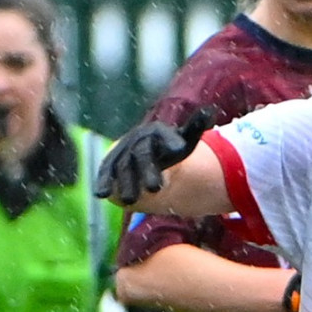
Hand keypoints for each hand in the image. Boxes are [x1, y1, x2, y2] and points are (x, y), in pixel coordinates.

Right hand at [96, 106, 216, 204]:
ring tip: (131, 201)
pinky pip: (106, 173)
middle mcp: (137, 140)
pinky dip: (104, 182)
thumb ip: (195, 128)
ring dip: (126, 184)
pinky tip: (102, 194)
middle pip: (142, 155)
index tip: (178, 149)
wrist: (142, 148)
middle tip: (155, 189)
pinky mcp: (110, 164)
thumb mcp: (185, 139)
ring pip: (123, 168)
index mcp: (156, 132)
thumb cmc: (168, 146)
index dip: (170, 141)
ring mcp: (122, 152)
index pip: (162, 135)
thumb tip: (209, 111)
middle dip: (147, 171)